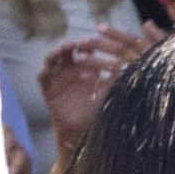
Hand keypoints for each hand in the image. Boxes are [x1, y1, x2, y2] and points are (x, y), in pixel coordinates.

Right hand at [37, 22, 142, 138]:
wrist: (83, 129)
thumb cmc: (98, 108)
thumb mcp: (108, 91)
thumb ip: (116, 78)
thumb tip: (132, 65)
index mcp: (86, 67)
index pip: (86, 50)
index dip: (89, 45)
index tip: (94, 44)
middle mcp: (70, 69)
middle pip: (68, 51)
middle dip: (72, 45)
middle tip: (77, 44)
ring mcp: (57, 78)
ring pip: (53, 60)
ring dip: (56, 54)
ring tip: (61, 51)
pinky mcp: (48, 90)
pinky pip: (42, 78)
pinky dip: (44, 71)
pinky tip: (48, 69)